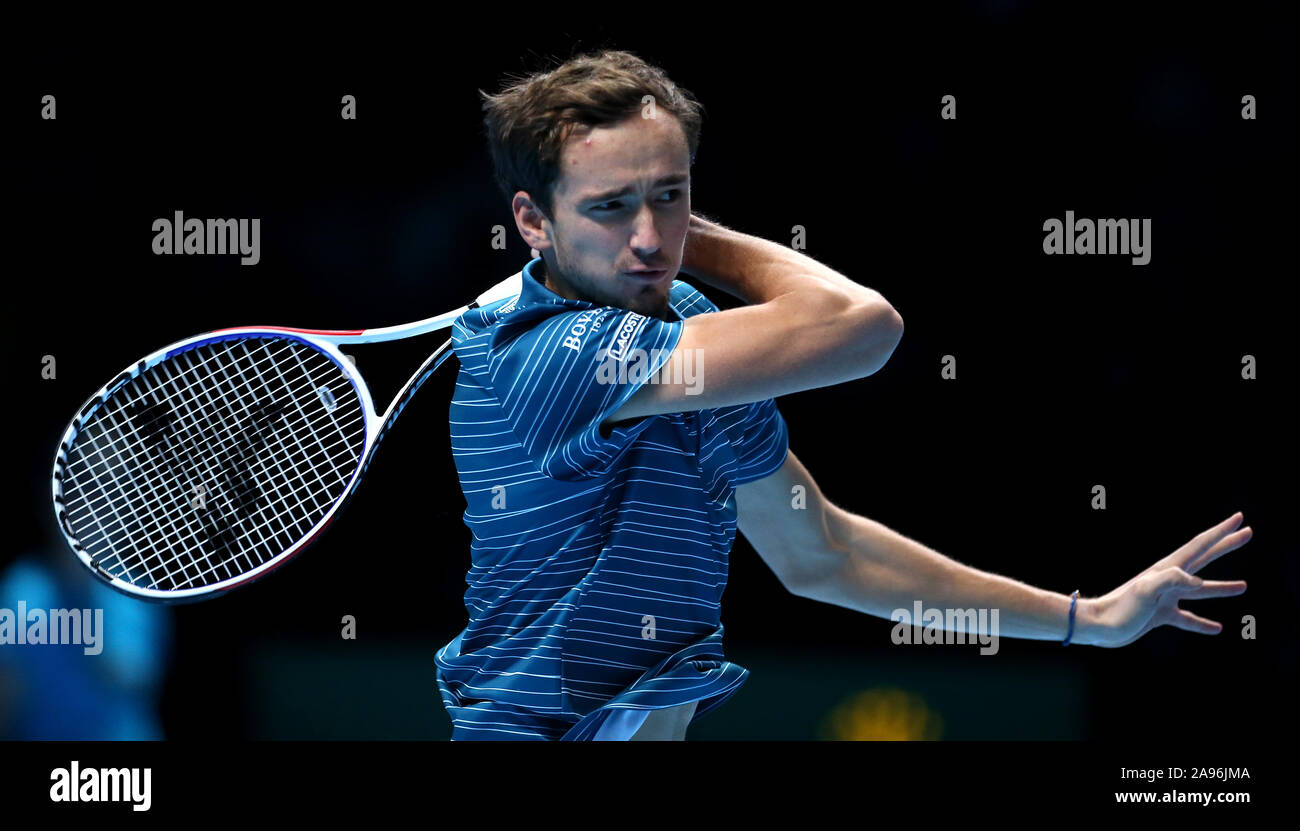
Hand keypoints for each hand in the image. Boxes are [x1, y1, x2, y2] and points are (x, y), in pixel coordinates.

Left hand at [1081, 512, 1250, 647]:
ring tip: (1244, 586)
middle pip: (1204, 558)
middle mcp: (1169, 579)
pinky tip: (1217, 628)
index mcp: (1168, 569)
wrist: (1099, 626)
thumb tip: (1198, 581)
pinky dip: (1202, 623)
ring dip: (1221, 587)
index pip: (1200, 545)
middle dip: (1226, 545)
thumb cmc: (1120, 606)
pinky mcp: (1160, 615)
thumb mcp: (1146, 589)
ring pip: (1200, 590)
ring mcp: (1165, 597)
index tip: (1239, 519)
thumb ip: (1171, 580)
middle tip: (1247, 533)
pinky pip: (1187, 619)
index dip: (1220, 532)